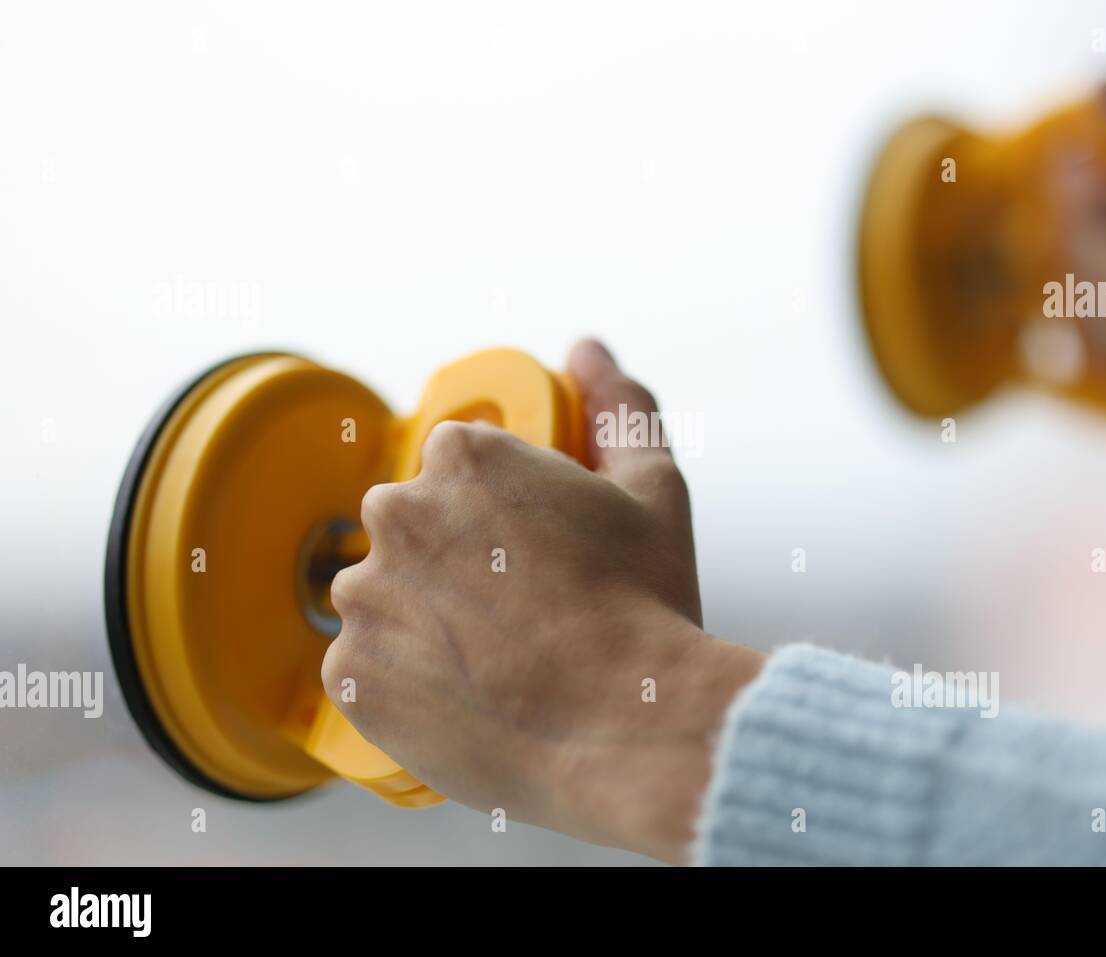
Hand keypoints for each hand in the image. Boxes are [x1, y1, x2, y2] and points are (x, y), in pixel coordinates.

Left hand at [323, 340, 764, 862]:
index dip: (499, 514)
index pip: (456, 469)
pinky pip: (365, 670)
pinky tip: (465, 696)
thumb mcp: (653, 489)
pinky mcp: (348, 675)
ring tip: (496, 662)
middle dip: (455, 564)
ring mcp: (364, 597)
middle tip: (521, 613)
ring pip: (383, 600)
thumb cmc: (643, 607)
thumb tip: (588, 353)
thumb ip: (618, 405)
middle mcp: (396, 513)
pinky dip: (402, 684)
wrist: (624, 726)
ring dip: (423, 622)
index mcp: (462, 458)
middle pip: (412, 530)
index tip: (531, 553)